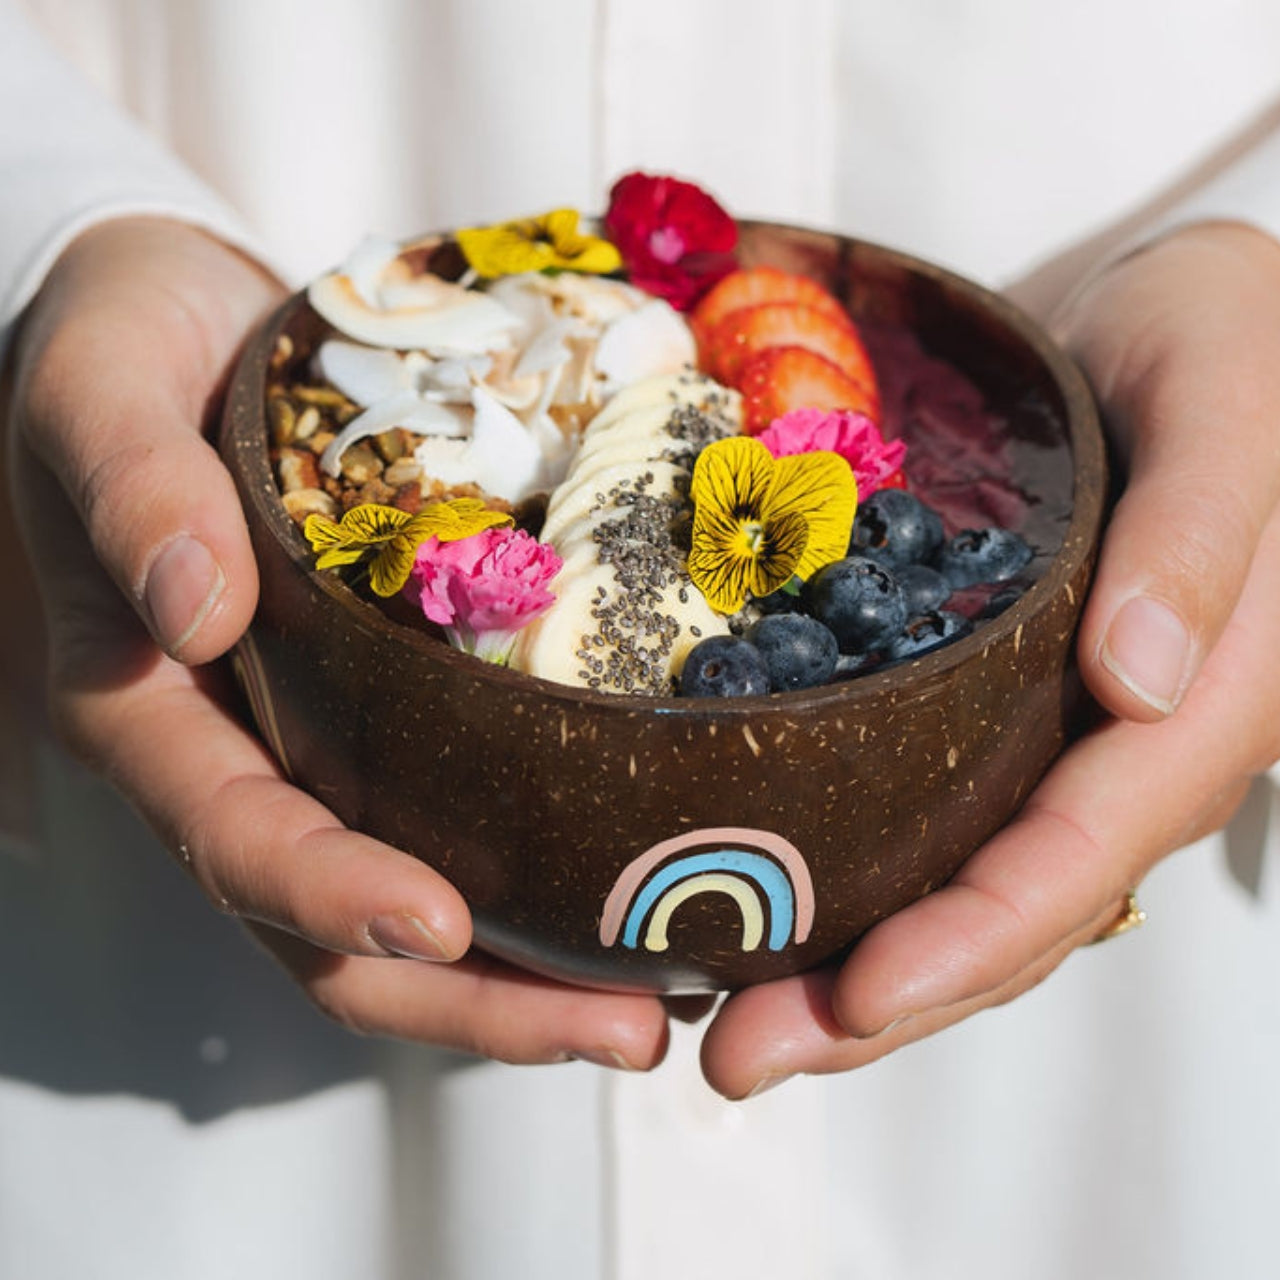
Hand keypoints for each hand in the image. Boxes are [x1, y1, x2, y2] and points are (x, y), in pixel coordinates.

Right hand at [5, 217, 669, 1067]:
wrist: (187, 322)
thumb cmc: (128, 347)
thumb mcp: (101, 385)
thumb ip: (130, 485)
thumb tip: (195, 607)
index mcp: (150, 702)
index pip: (233, 835)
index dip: (326, 895)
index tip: (436, 925)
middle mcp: (240, 751)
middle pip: (338, 931)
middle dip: (472, 997)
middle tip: (621, 1029)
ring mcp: (322, 742)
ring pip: (416, 900)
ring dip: (529, 975)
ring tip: (661, 1000)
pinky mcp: (391, 710)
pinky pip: (464, 817)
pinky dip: (544, 879)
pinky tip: (639, 891)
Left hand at [699, 221, 1279, 1097]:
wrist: (1164, 305)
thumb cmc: (1227, 333)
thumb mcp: (1228, 391)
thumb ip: (1206, 532)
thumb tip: (1144, 678)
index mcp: (1207, 703)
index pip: (1083, 853)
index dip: (975, 939)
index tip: (855, 999)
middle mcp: (1124, 743)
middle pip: (1007, 911)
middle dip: (878, 1001)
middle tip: (737, 1056)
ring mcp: (1053, 729)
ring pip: (958, 882)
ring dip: (843, 961)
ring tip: (716, 1013)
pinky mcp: (992, 694)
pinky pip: (926, 808)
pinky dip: (846, 867)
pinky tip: (752, 886)